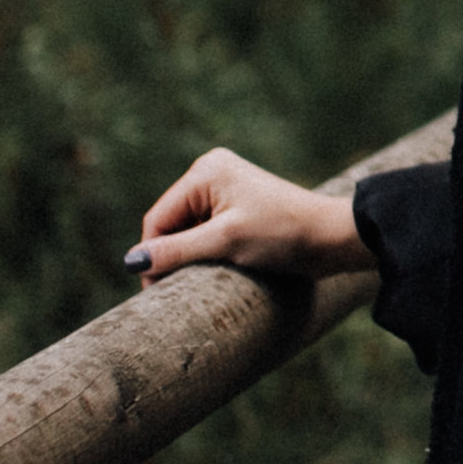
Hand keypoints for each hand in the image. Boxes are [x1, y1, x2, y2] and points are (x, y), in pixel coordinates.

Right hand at [128, 149, 370, 286]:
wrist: (331, 238)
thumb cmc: (282, 234)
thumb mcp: (224, 242)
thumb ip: (176, 251)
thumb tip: (131, 262)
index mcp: (206, 171)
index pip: (159, 218)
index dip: (153, 254)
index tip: (154, 291)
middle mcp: (212, 174)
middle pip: (171, 224)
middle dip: (170, 256)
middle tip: (174, 292)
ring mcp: (225, 191)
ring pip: (187, 232)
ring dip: (188, 257)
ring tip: (200, 281)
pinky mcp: (237, 209)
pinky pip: (205, 234)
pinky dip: (204, 253)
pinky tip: (214, 271)